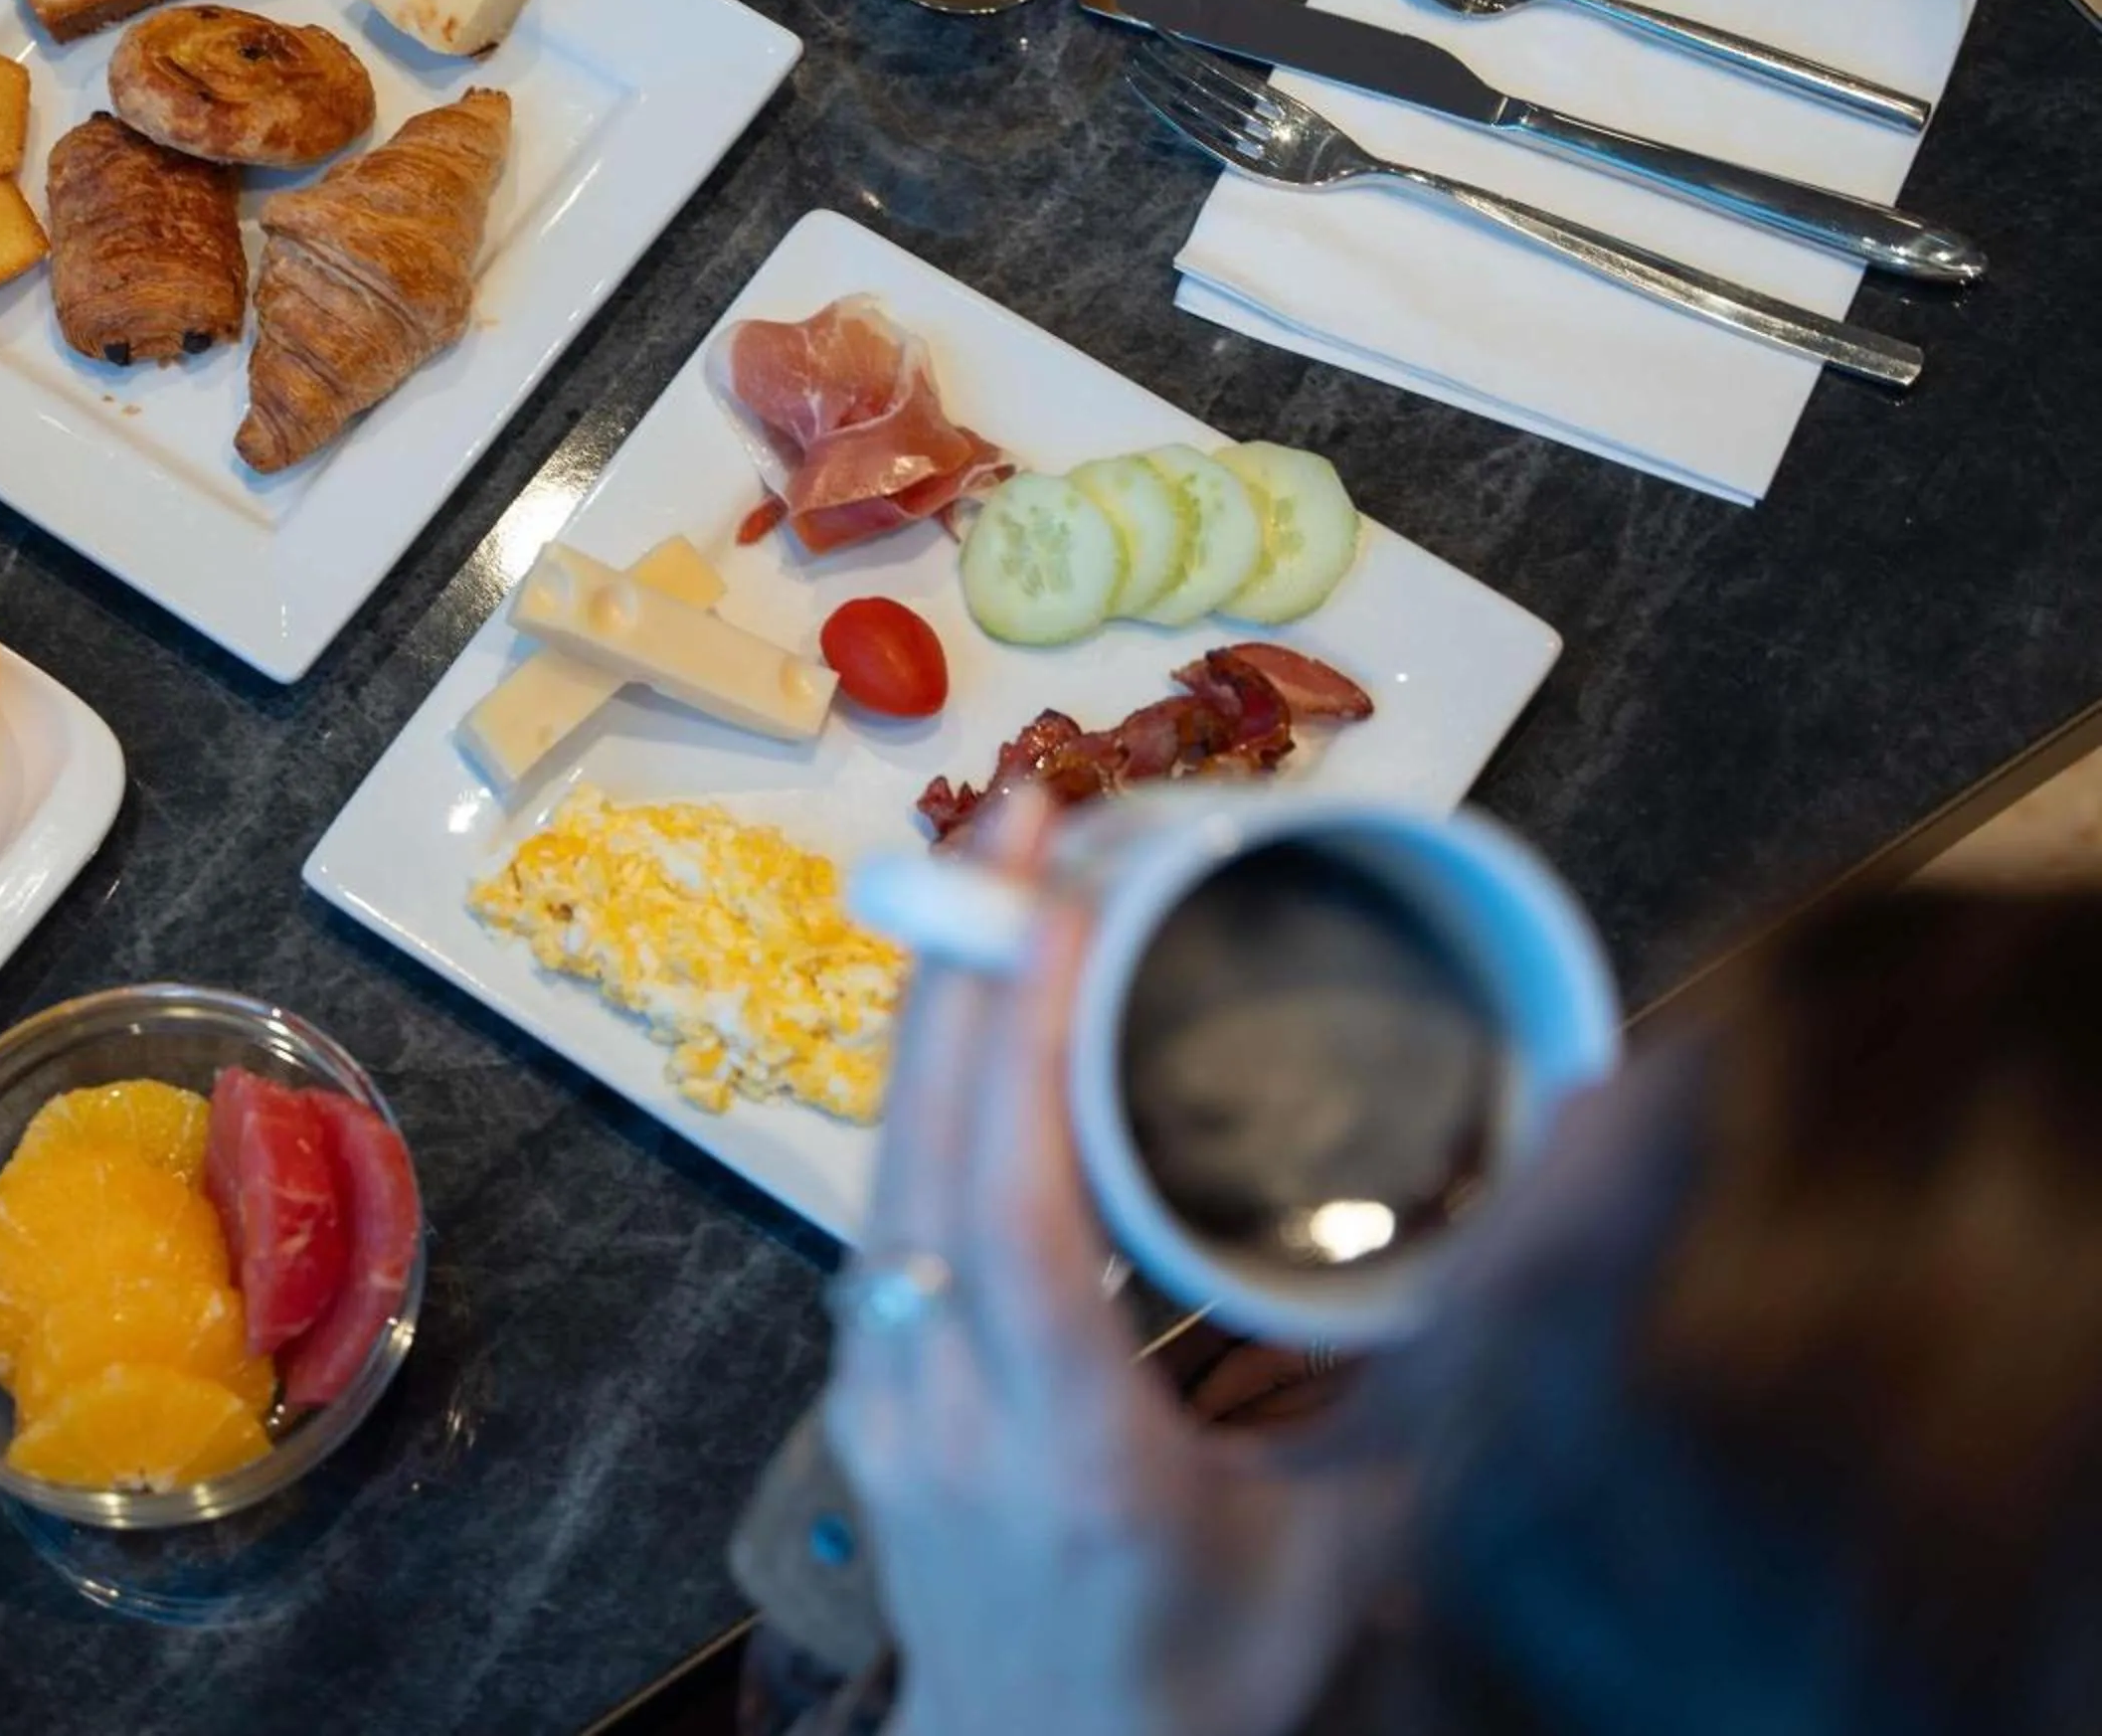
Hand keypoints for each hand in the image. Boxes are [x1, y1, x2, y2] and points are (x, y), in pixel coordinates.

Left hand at [824, 794, 1395, 1735]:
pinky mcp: (862, 1382)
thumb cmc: (1214, 1672)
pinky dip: (929, 1087)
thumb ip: (1473, 1353)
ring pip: (883, 1157)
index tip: (1048, 888)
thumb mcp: (1365, 1533)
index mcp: (1068, 1447)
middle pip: (921, 1140)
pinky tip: (976, 1014)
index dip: (1018, 1036)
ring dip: (940, 1008)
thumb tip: (1594, 1174)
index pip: (1011, 1208)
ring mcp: (877, 1392)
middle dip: (963, 954)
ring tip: (998, 874)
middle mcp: (941, 1404)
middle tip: (1016, 808)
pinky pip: (882, 1199)